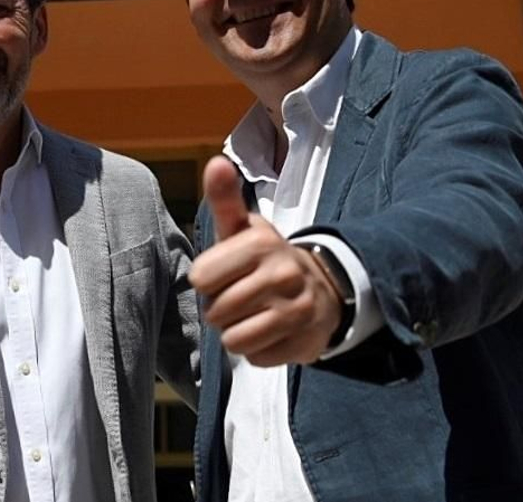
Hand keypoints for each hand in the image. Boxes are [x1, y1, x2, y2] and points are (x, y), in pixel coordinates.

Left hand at [189, 157, 343, 366]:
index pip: (201, 278)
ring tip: (254, 314)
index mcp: (261, 242)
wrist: (321, 287)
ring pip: (234, 340)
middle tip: (243, 296)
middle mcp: (283, 273)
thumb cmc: (264, 258)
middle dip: (222, 309)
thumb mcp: (242, 228)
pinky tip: (272, 332)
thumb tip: (216, 162)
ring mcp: (297, 310)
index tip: (226, 273)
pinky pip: (256, 359)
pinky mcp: (305, 343)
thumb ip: (224, 198)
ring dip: (237, 333)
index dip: (208, 280)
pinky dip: (258, 351)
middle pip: (216, 312)